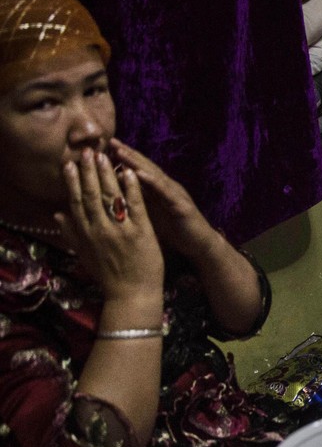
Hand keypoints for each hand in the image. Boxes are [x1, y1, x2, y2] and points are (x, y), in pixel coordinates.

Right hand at [55, 147, 163, 302]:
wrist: (132, 295)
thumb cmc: (110, 275)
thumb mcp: (85, 254)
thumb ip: (71, 234)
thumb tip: (56, 215)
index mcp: (86, 234)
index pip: (76, 202)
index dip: (72, 182)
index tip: (68, 164)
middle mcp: (99, 230)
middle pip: (91, 195)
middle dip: (88, 172)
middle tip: (85, 152)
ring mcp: (120, 230)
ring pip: (111, 197)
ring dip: (106, 174)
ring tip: (103, 155)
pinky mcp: (140, 232)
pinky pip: (135, 206)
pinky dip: (132, 188)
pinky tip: (130, 172)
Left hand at [109, 139, 217, 258]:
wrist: (200, 245)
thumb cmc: (174, 230)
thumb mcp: (151, 213)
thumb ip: (137, 200)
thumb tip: (115, 192)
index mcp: (157, 190)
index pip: (138, 170)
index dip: (122, 158)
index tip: (103, 147)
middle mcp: (166, 188)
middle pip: (145, 167)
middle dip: (128, 154)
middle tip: (111, 141)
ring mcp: (175, 195)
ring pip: (154, 175)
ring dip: (137, 163)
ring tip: (121, 152)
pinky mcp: (181, 206)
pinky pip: (165, 192)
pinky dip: (152, 182)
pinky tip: (140, 174)